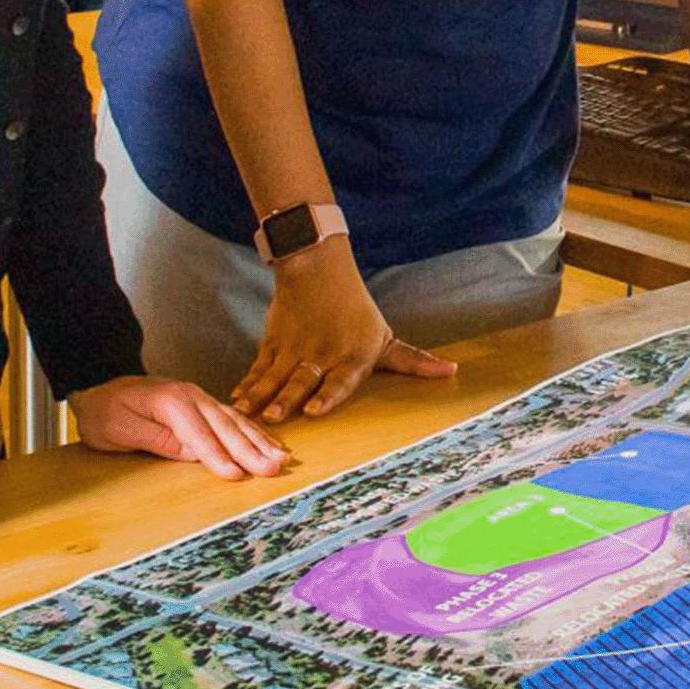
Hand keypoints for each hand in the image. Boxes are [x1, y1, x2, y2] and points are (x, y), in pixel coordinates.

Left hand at [71, 376, 289, 478]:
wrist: (98, 388)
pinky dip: (254, 432)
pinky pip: (233, 419)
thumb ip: (156, 439)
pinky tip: (270, 442)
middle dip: (251, 450)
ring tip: (281, 458)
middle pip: (225, 427)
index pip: (198, 434)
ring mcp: (199, 398)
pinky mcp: (203, 406)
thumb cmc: (104, 413)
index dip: (218, 456)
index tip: (237, 475)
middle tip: (273, 468)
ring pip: (235, 422)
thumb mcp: (118, 429)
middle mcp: (190, 396)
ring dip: (260, 441)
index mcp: (169, 401)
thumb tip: (192, 453)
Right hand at [231, 245, 456, 423]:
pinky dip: (248, 384)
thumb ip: (414, 361)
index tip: (313, 411)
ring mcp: (293, 350)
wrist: (317, 270)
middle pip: (302, 380)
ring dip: (261, 396)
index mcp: (350, 358)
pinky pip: (259, 368)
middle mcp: (321, 356)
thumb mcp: (385, 338)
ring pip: (275, 376)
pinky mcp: (273, 344)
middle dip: (287, 400)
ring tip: (247, 412)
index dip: (326, 396)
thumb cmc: (356, 311)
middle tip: (274, 418)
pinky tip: (236, 400)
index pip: (338, 381)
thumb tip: (452, 372)